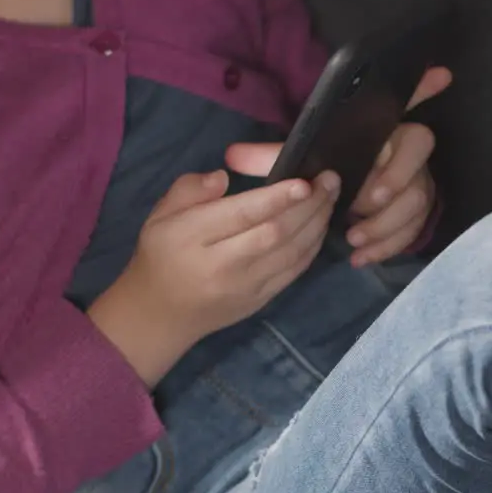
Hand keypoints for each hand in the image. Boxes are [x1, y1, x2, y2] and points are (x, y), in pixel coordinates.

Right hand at [89, 169, 339, 385]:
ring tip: (331, 196)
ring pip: (290, 252)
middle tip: (331, 179)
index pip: (242, 215)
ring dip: (316, 223)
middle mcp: (222, 264)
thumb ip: (189, 190)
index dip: (277, 197)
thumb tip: (223, 177)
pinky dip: (312, 247)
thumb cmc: (160, 256)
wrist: (161, 315)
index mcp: (192, 237)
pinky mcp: (261, 299)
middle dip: (308, 205)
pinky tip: (320, 225)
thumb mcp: (160, 215)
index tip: (304, 180)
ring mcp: (245, 286)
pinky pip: (293, 271)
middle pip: (275, 232)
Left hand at [226, 67, 452, 267]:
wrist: (337, 214)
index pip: (405, 102)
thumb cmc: (321, 177)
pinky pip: (412, 228)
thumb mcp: (296, 164)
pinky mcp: (415, 213)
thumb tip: (232, 157)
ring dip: (386, 221)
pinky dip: (387, 245)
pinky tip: (362, 255)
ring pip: (416, 197)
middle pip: (418, 152)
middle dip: (395, 179)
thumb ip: (270, 159)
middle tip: (366, 201)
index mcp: (378, 128)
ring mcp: (414, 182)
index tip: (440, 75)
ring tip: (354, 237)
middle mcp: (402, 150)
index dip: (423, 87)